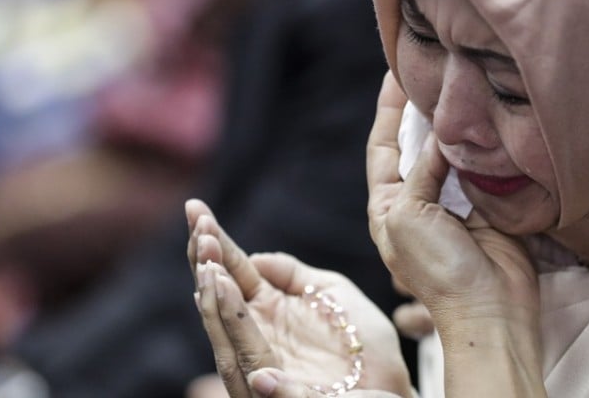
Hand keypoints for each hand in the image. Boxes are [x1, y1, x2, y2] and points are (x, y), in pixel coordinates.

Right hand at [186, 200, 413, 397]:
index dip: (215, 241)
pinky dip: (256, 361)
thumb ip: (293, 273)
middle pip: (220, 299)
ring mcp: (266, 368)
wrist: (392, 385)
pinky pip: (267, 380)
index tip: (196, 209)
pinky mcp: (288, 396)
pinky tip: (243, 331)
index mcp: (269, 308)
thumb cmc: (361, 341)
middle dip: (207, 265)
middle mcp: (257, 336)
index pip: (234, 270)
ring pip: (231, 339)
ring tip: (213, 270)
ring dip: (219, 305)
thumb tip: (253, 257)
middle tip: (200, 230)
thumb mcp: (330, 292)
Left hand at [366, 73, 539, 332]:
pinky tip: (485, 117)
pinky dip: (481, 141)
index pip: (382, 145)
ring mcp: (454, 201)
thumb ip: (419, 171)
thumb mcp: (408, 215)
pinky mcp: (486, 203)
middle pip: (416, 142)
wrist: (490, 309)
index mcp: (388, 205)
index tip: (396, 71)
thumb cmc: (438, 270)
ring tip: (459, 85)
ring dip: (453, 122)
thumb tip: (441, 133)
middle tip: (432, 68)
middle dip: (422, 108)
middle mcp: (418, 199)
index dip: (388, 109)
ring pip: (450, 149)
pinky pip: (480, 162)